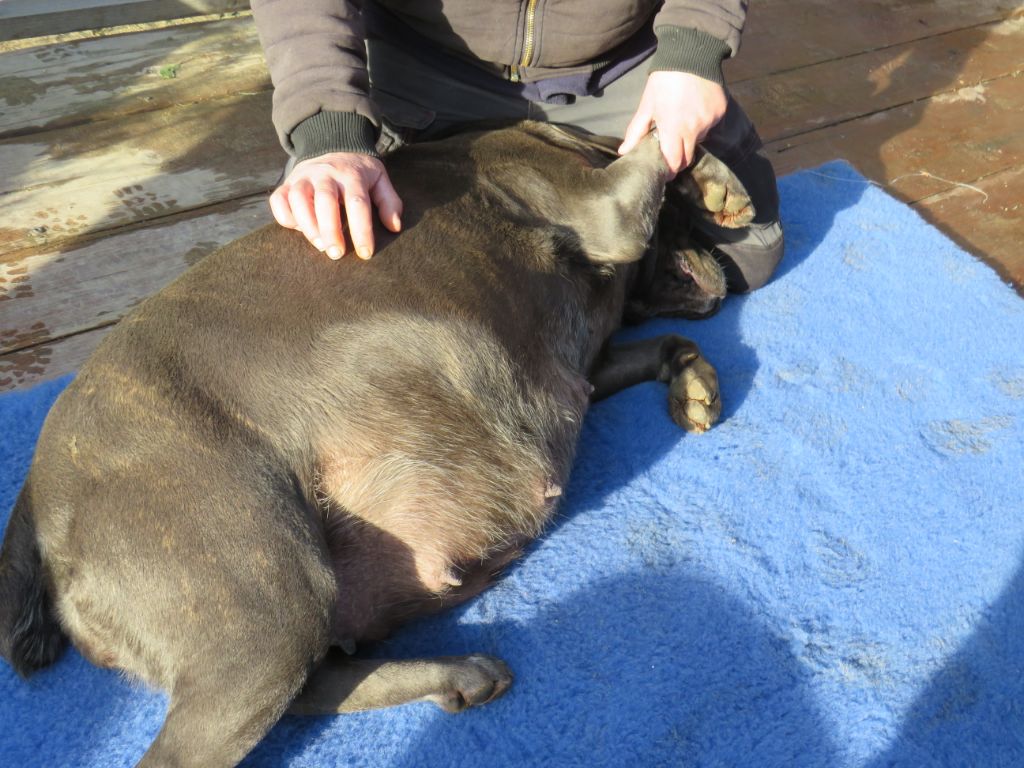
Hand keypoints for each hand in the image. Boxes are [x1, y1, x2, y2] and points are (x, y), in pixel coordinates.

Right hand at [269, 152, 402, 259]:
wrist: (331, 141)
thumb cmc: (358, 170)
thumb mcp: (380, 178)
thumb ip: (389, 202)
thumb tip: (394, 227)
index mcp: (352, 175)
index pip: (358, 203)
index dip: (362, 230)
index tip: (365, 253)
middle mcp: (325, 174)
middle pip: (325, 200)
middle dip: (330, 230)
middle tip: (336, 254)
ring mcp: (303, 177)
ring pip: (298, 198)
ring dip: (307, 225)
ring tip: (319, 245)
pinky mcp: (287, 182)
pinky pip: (279, 199)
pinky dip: (284, 216)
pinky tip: (297, 229)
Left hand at [618, 71, 727, 175]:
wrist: (691, 53)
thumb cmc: (664, 80)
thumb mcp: (647, 105)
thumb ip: (636, 131)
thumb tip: (623, 152)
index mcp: (673, 129)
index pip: (674, 163)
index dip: (669, 170)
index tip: (664, 170)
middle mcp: (694, 129)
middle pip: (688, 157)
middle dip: (679, 159)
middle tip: (670, 151)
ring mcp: (709, 121)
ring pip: (699, 140)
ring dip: (690, 138)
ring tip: (682, 121)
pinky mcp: (720, 113)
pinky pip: (709, 126)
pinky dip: (702, 124)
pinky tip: (694, 110)